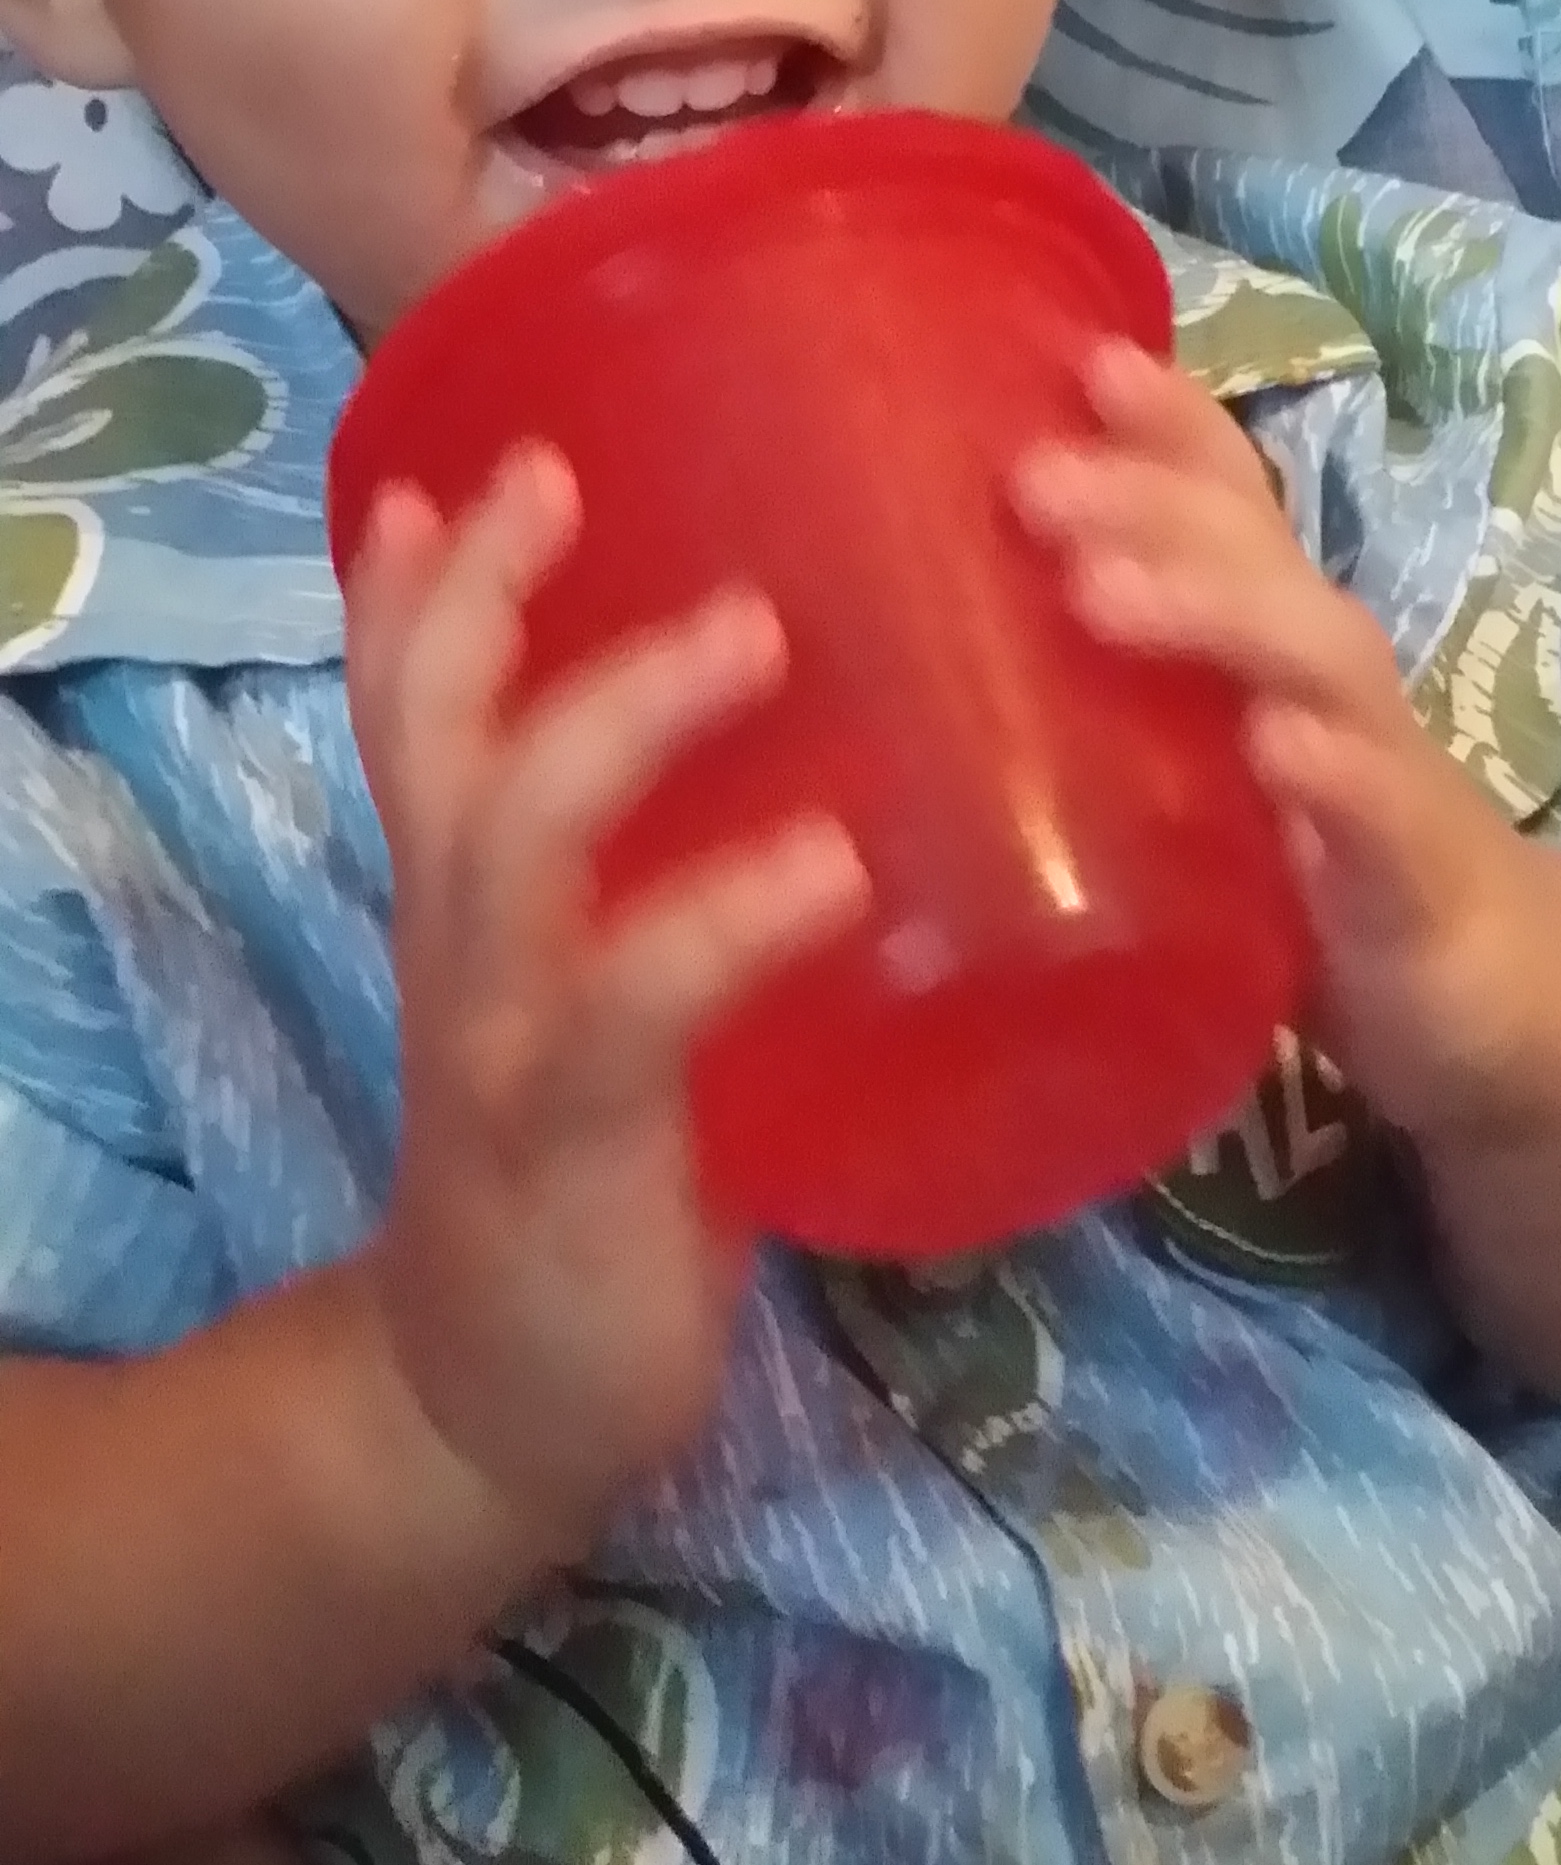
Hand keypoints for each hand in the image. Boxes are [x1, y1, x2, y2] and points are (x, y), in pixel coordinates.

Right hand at [344, 449, 868, 1561]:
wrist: (497, 1406)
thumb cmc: (598, 1185)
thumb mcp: (606, 1008)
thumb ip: (664, 893)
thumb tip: (839, 763)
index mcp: (475, 906)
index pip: (416, 709)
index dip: (433, 586)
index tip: (493, 459)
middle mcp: (465, 945)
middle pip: (443, 729)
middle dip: (498, 596)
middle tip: (571, 475)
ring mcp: (507, 1036)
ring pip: (521, 832)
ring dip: (627, 715)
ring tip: (755, 631)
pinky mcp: (578, 1138)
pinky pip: (639, 1001)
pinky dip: (732, 916)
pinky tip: (832, 865)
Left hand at [1015, 342, 1557, 1138]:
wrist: (1495, 1001)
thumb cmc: (1310, 878)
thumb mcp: (1191, 787)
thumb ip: (1082, 732)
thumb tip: (897, 692)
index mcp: (1266, 647)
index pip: (1227, 504)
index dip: (1166, 427)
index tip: (1078, 361)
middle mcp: (1325, 680)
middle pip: (1256, 555)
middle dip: (1150, 499)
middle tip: (1031, 478)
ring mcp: (1385, 770)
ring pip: (1316, 658)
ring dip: (1218, 610)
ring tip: (1101, 593)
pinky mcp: (1420, 879)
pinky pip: (1381, 815)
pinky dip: (1334, 775)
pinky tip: (1278, 749)